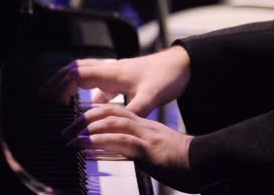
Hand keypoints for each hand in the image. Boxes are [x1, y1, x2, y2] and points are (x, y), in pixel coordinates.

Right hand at [41, 45, 190, 116]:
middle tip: (44, 96)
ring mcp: (115, 73)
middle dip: (57, 81)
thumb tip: (121, 125)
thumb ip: (136, 109)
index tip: (52, 100)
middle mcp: (110, 70)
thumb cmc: (168, 76)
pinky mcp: (122, 78)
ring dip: (70, 83)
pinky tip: (91, 103)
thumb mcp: (153, 95)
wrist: (183, 64)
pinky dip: (88, 91)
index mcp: (112, 72)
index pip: (78, 73)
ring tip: (59, 98)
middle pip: (75, 70)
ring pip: (85, 74)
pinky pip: (99, 82)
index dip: (61, 85)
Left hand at [62, 104, 195, 191]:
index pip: (114, 112)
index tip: (77, 125)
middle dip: (83, 121)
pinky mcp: (149, 150)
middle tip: (66, 133)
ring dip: (87, 132)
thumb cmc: (184, 159)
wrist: (207, 161)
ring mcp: (146, 136)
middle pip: (108, 113)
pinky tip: (87, 148)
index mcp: (144, 124)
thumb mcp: (157, 148)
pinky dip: (101, 144)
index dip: (93, 115)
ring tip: (70, 140)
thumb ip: (138, 145)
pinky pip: (122, 142)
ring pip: (112, 124)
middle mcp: (143, 126)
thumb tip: (119, 150)